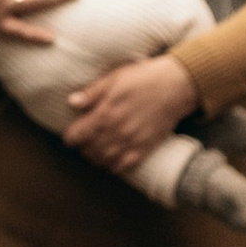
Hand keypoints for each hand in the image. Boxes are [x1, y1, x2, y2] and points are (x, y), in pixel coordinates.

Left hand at [65, 54, 195, 177]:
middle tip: (84, 144)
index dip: (71, 137)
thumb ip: (92, 92)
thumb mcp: (114, 78)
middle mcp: (117, 131)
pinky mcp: (146, 148)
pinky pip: (126, 167)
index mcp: (105, 113)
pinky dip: (116, 168)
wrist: (175, 86)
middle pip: (90, 150)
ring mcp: (132, 141)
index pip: (78, 135)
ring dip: (97, 159)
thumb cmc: (143, 78)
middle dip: (83, 148)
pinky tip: (112, 162)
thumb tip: (72, 102)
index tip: (71, 136)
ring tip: (96, 152)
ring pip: (105, 160)